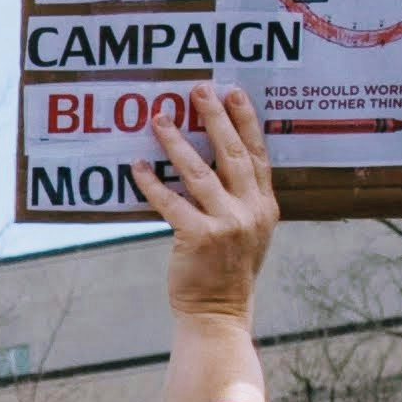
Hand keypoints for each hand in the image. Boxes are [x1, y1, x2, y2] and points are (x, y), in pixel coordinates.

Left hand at [143, 84, 280, 320]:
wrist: (219, 312)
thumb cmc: (227, 272)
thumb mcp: (249, 232)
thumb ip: (240, 199)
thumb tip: (215, 163)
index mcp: (265, 206)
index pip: (257, 154)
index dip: (246, 121)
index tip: (234, 92)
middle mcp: (250, 210)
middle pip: (231, 153)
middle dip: (214, 117)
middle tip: (198, 89)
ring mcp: (226, 224)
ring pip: (198, 172)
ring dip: (176, 142)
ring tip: (158, 118)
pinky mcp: (199, 237)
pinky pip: (171, 202)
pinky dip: (152, 183)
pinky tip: (137, 167)